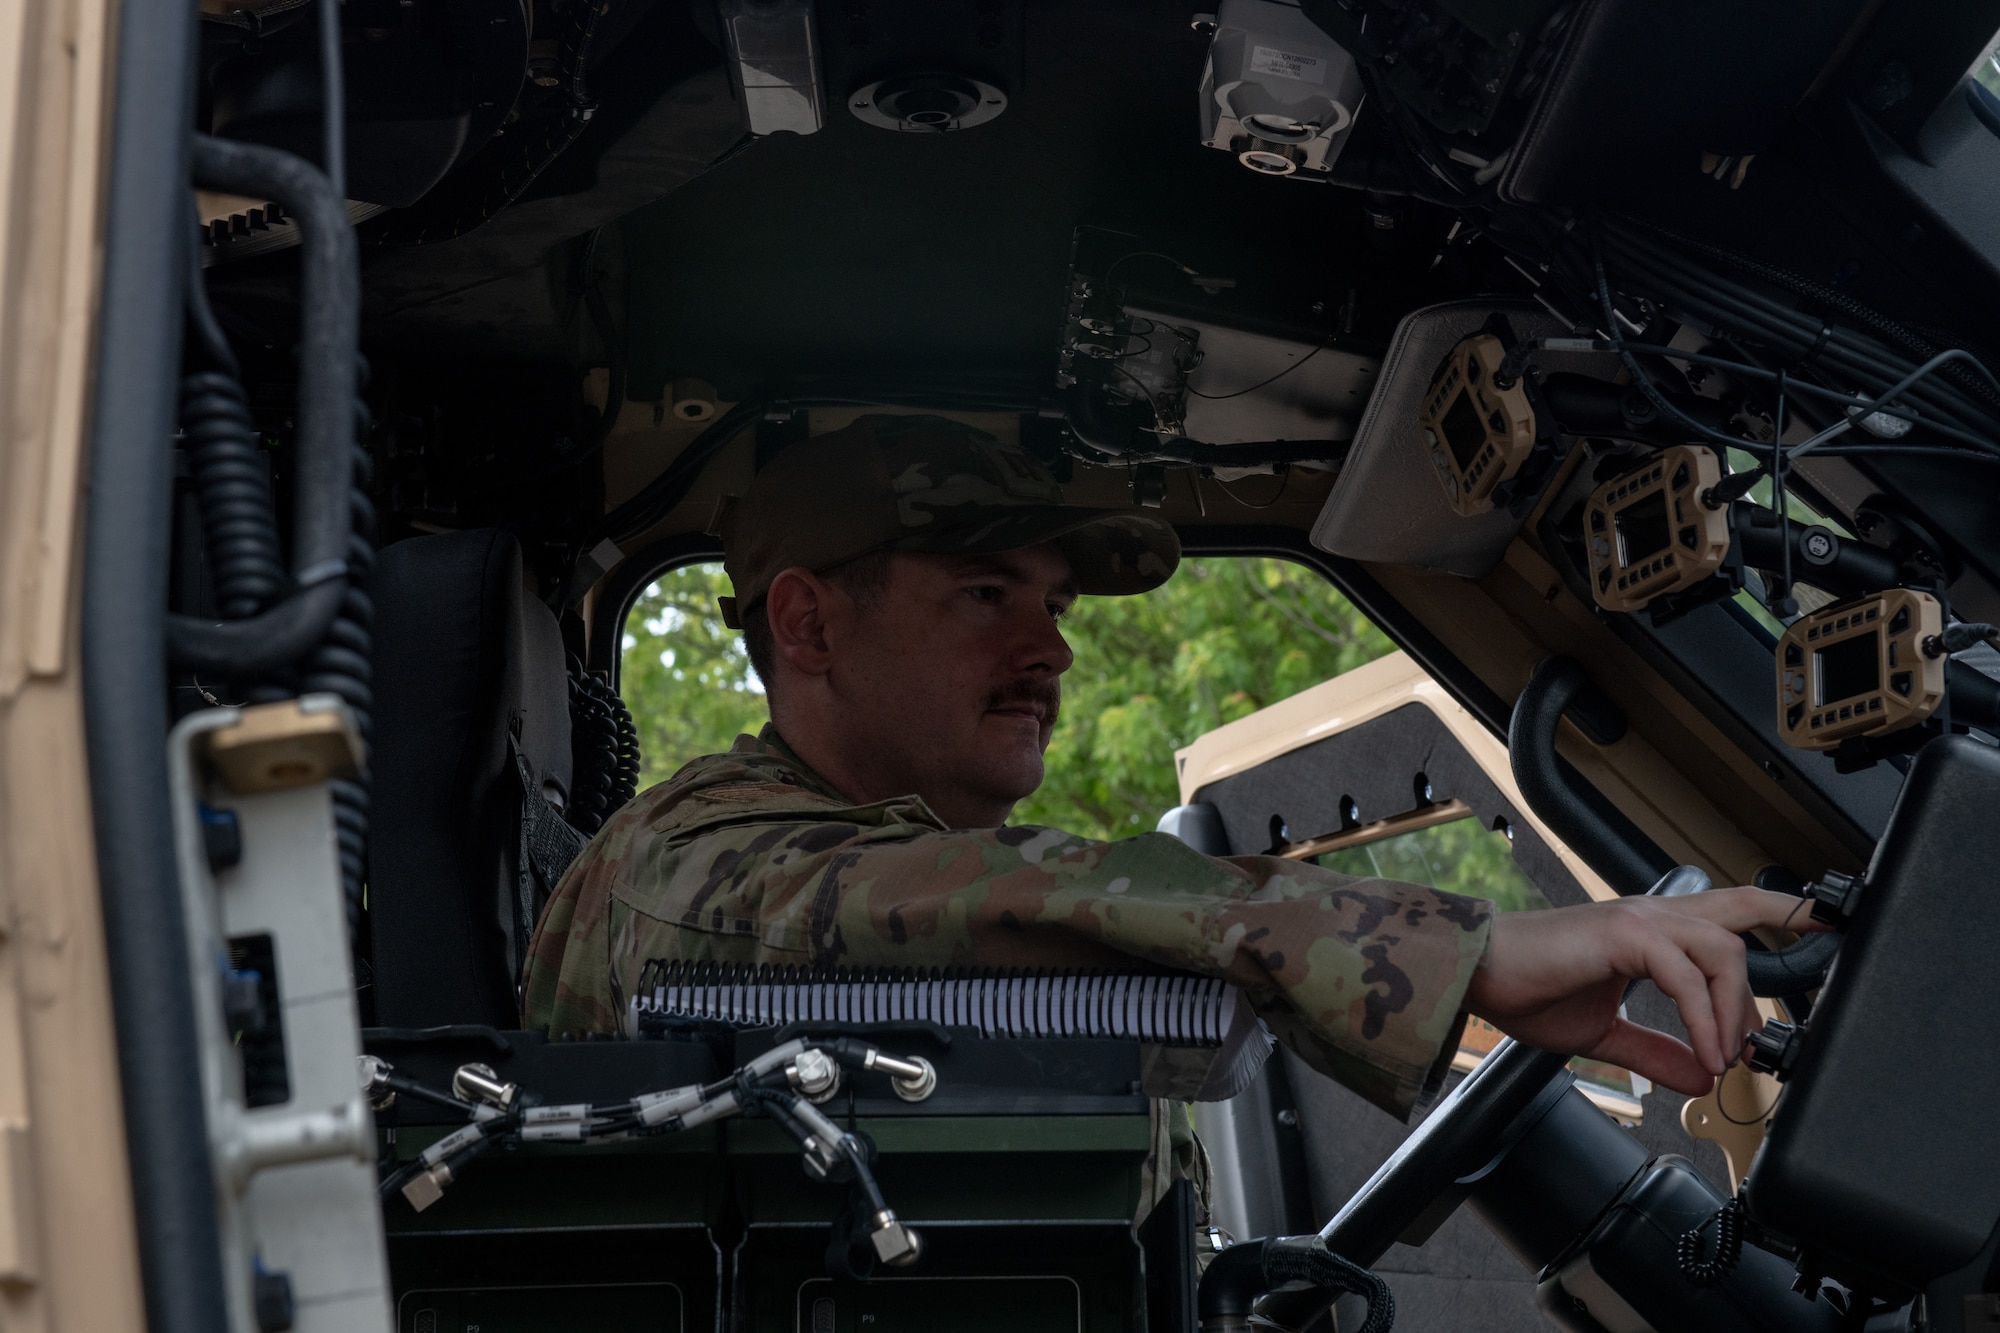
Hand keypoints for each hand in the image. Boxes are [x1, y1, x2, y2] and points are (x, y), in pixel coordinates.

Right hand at [1463, 888, 1825, 1095]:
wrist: (1480, 976)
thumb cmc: (1528, 992)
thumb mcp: (1603, 1032)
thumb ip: (1655, 1051)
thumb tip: (1700, 1076)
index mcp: (1648, 930)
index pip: (1723, 915)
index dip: (1773, 916)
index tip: (1814, 927)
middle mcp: (1651, 915)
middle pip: (1739, 911)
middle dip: (1789, 923)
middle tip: (1827, 943)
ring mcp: (1639, 921)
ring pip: (1722, 949)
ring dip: (1735, 1009)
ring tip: (1727, 1055)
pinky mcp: (1623, 936)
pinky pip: (1684, 975)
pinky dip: (1703, 1018)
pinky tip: (1703, 1052)